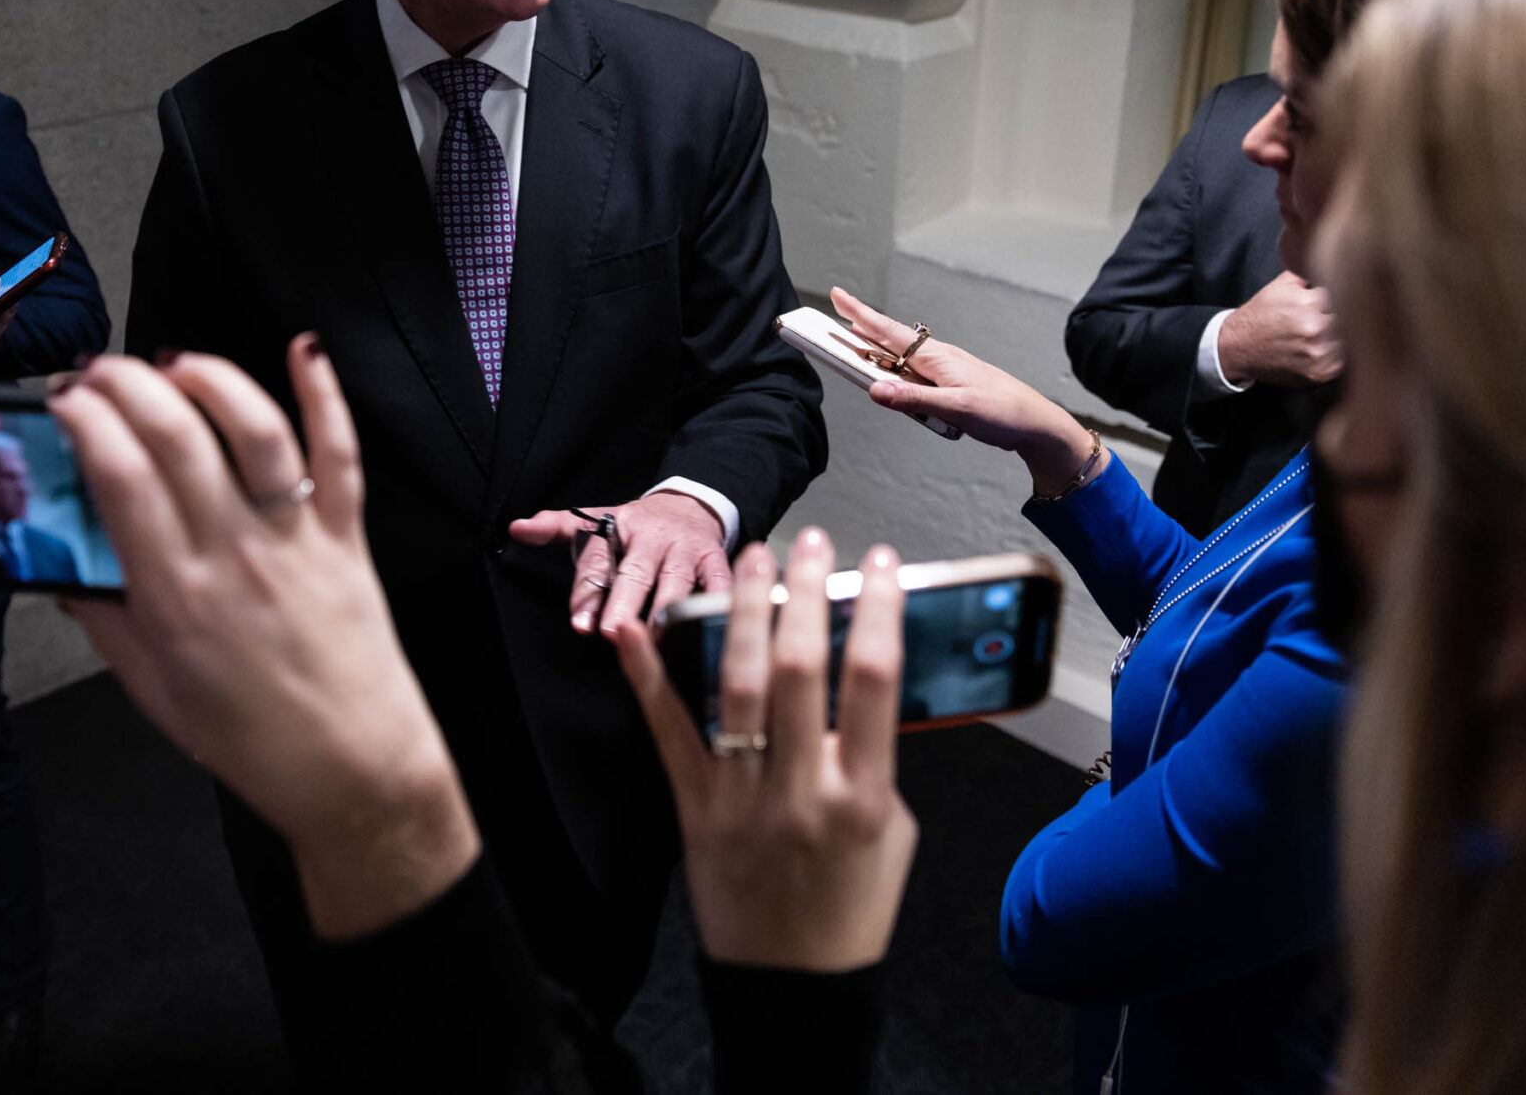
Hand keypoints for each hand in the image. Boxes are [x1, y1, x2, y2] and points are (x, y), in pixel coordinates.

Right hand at [53, 339, 479, 939]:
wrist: (350, 770)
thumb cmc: (251, 736)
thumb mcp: (151, 688)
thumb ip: (104, 619)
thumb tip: (64, 566)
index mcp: (175, 596)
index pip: (119, 479)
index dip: (86, 423)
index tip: (64, 401)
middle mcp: (234, 555)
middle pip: (176, 438)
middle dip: (127, 385)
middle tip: (99, 371)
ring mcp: (295, 540)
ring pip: (254, 432)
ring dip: (211, 380)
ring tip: (174, 364)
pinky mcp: (345, 536)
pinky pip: (338, 454)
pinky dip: (324, 397)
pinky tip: (304, 351)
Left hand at [510, 490, 730, 636]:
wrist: (690, 506)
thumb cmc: (637, 526)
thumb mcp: (596, 520)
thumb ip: (556, 527)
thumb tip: (516, 528)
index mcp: (619, 528)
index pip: (598, 560)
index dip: (588, 592)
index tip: (581, 624)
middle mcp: (653, 538)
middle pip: (637, 573)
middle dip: (624, 603)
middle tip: (611, 632)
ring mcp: (688, 550)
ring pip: (678, 584)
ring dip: (667, 613)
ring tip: (655, 642)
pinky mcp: (717, 561)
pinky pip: (719, 586)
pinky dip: (717, 607)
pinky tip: (708, 631)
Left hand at [612, 528, 917, 970]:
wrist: (792, 984)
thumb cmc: (851, 906)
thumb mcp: (891, 830)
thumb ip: (877, 759)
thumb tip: (864, 683)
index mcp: (861, 798)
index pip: (873, 681)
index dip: (879, 610)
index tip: (883, 564)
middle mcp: (800, 792)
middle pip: (798, 668)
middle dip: (806, 592)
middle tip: (812, 542)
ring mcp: (740, 799)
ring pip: (733, 686)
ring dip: (741, 611)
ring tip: (752, 558)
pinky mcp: (692, 809)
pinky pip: (666, 731)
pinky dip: (646, 676)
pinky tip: (634, 628)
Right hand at [830, 288, 1091, 494]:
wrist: (1036, 424)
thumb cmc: (1003, 412)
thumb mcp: (957, 409)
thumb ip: (914, 400)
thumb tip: (874, 390)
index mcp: (936, 358)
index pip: (889, 332)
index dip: (861, 314)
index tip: (837, 295)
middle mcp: (937, 360)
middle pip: (889, 341)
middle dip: (860, 329)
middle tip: (833, 319)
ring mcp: (944, 372)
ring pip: (900, 359)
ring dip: (876, 352)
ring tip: (853, 343)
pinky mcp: (949, 387)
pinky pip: (913, 376)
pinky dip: (895, 373)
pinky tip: (891, 379)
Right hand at [1217, 270, 1342, 387]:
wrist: (1238, 346)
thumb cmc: (1261, 314)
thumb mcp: (1280, 285)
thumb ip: (1310, 273)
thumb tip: (1335, 264)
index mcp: (1309, 303)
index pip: (1347, 293)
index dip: (1346, 293)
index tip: (1346, 295)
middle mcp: (1315, 329)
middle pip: (1355, 318)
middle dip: (1352, 314)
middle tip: (1350, 313)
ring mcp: (1318, 354)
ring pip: (1354, 341)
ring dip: (1350, 335)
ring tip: (1344, 331)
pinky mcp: (1318, 373)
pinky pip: (1345, 362)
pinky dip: (1343, 355)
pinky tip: (1333, 347)